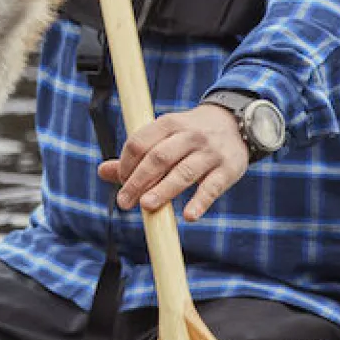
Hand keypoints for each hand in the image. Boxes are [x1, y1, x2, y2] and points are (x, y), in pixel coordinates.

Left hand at [97, 104, 248, 220]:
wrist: (237, 124)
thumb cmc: (190, 135)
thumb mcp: (164, 136)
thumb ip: (136, 155)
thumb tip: (102, 172)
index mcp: (169, 124)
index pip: (140, 142)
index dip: (126, 164)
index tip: (122, 181)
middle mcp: (189, 135)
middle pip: (158, 158)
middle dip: (138, 180)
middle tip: (124, 201)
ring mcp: (209, 152)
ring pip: (183, 172)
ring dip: (163, 190)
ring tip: (146, 206)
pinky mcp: (228, 169)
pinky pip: (212, 187)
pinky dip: (200, 202)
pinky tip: (188, 216)